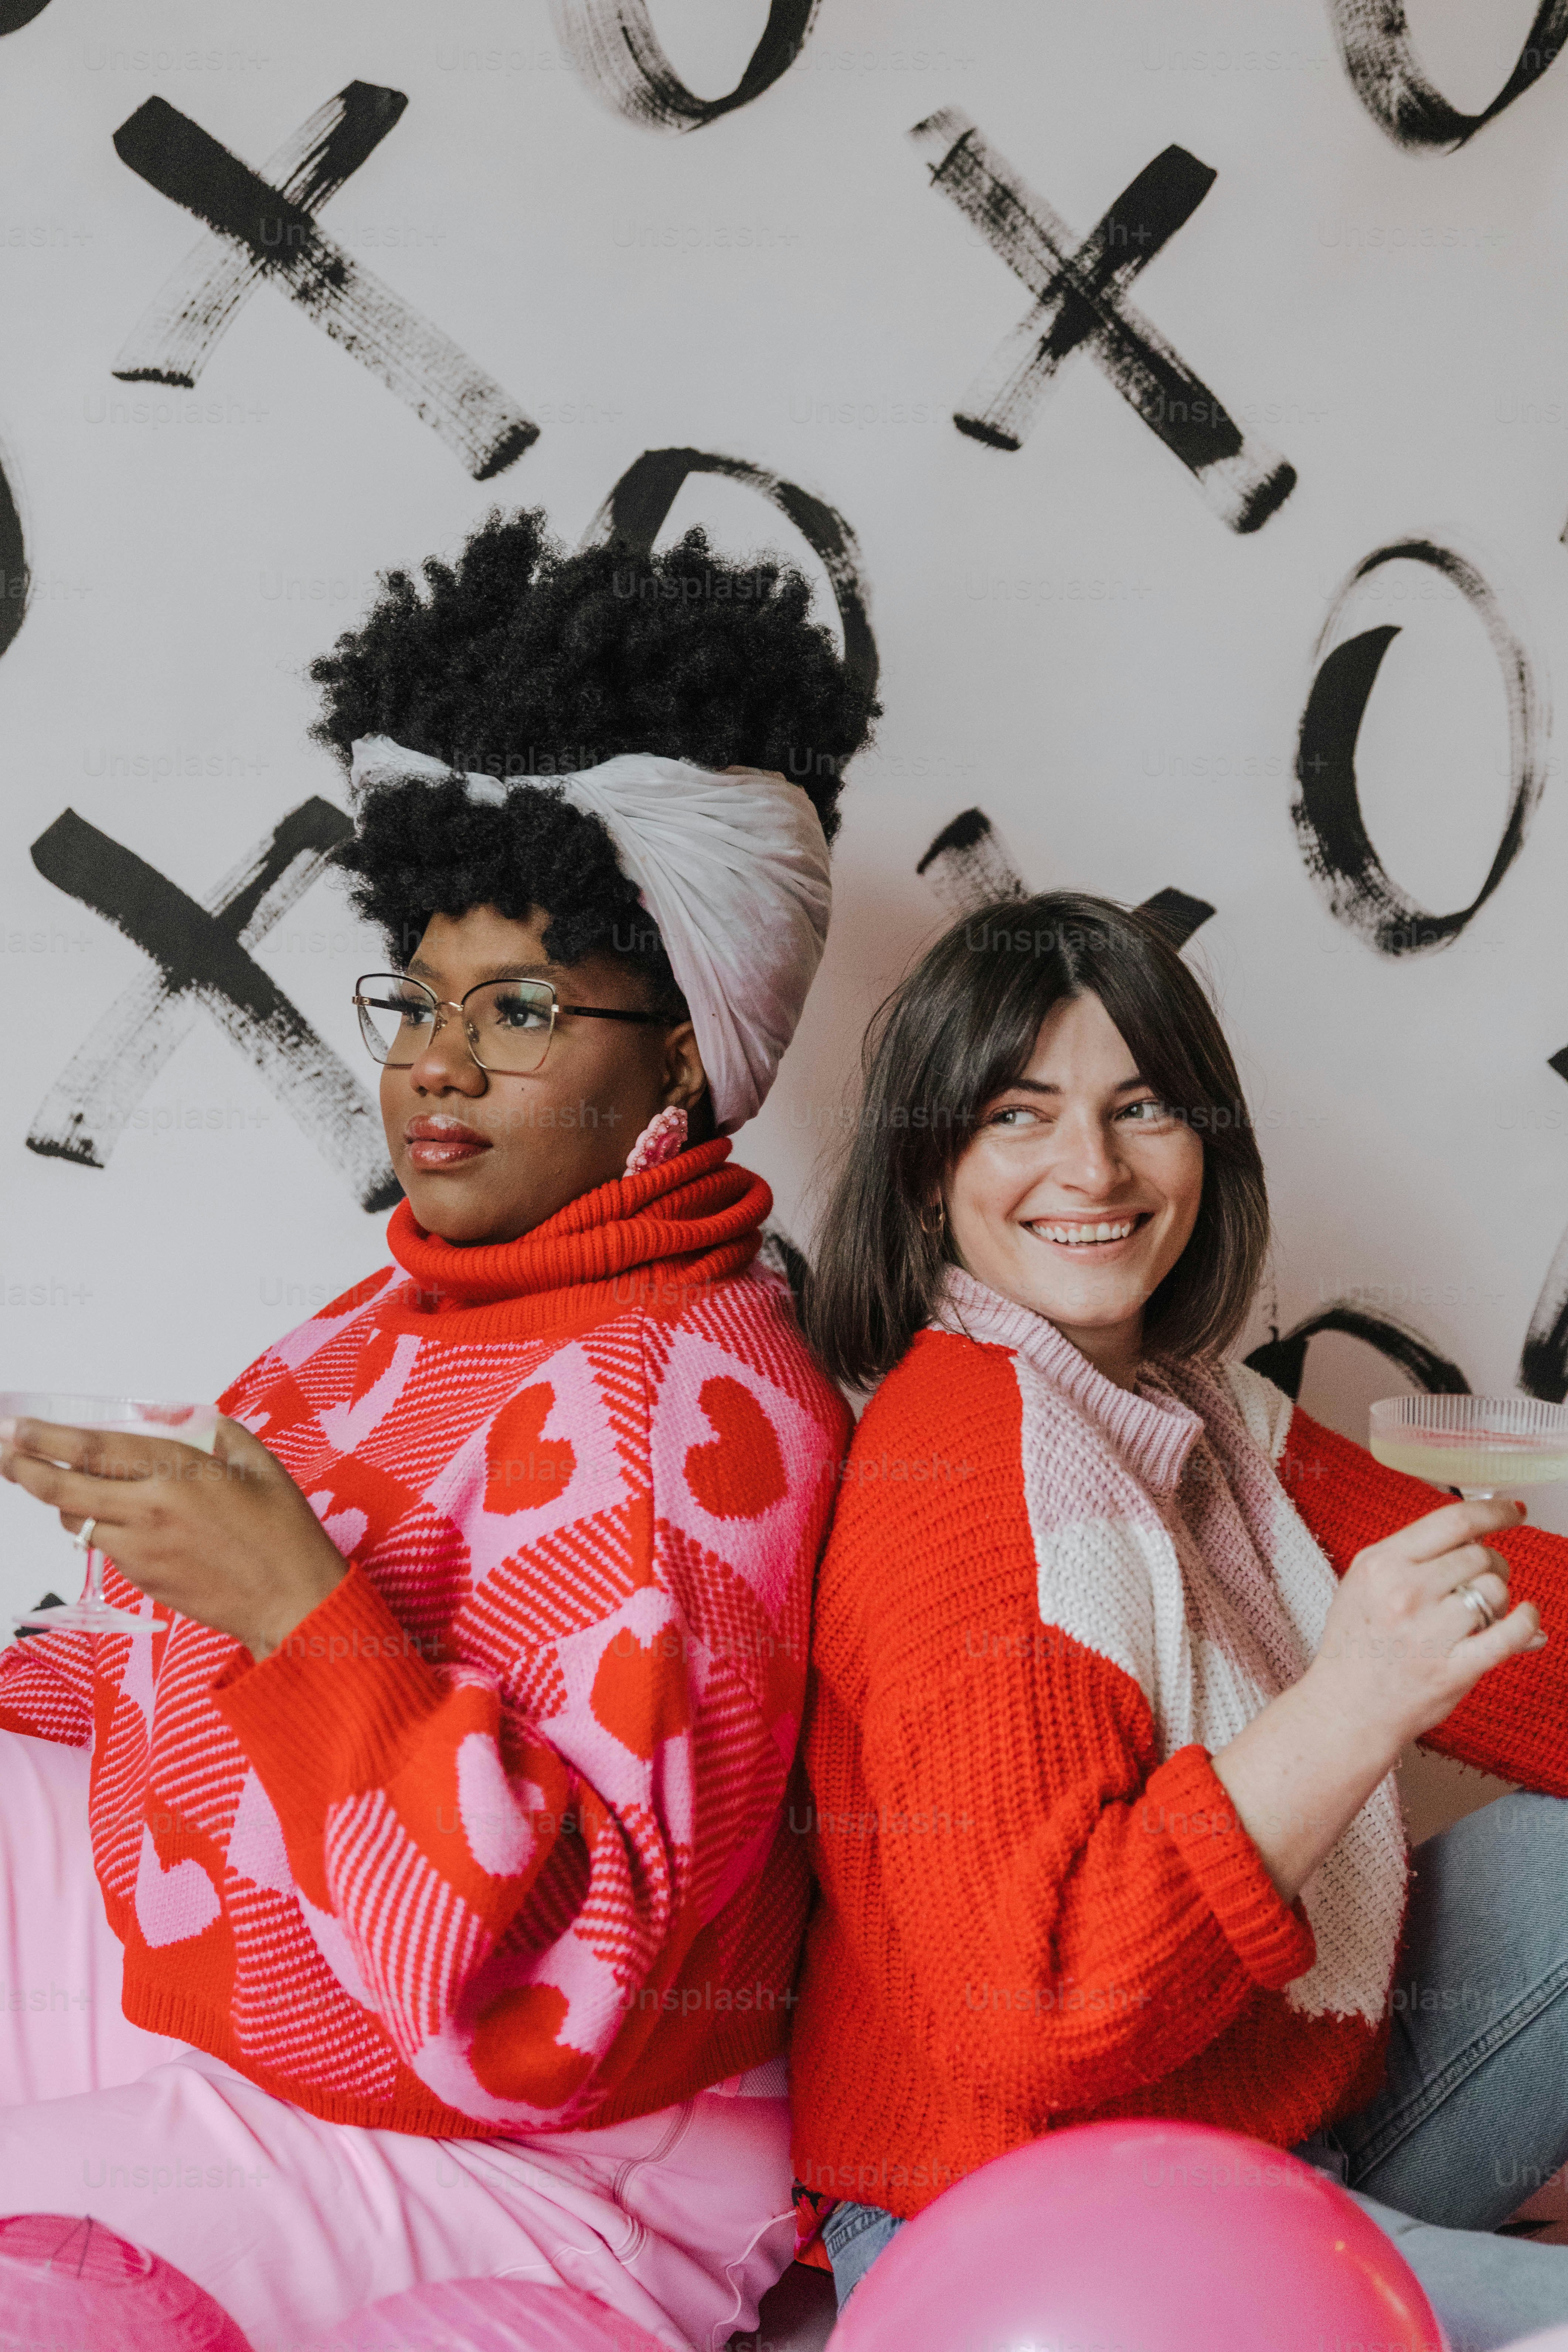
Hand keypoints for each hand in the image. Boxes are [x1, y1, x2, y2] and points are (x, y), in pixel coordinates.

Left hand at [0, 1414, 347, 1658]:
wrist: (291, 1601)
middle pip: (65, 1491)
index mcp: (178, 1476)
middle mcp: (150, 1513)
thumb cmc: (284, 1532)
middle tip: (3, 1454)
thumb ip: (221, 1434)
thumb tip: (192, 1421)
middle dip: (25, 1469)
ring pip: (78, 1523)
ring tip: (65, 1485)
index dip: (48, 1439)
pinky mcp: (143, 1581)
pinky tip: (125, 1521)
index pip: (94, 1452)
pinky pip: (108, 1548)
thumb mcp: (261, 1466)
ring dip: (65, 1503)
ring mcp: (141, 1552)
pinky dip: (104, 1529)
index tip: (17, 1428)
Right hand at [1211, 1495, 1543, 1905]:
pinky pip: (1509, 1634)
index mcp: (1380, 1564)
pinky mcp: (1452, 1669)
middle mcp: (1403, 1592)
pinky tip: (1527, 1617)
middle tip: (1485, 1579)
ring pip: (1495, 1590)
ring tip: (1480, 1613)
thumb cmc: (1356, 1645)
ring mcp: (1428, 1632)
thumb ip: (1415, 1557)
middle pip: (1479, 1555)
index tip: (1513, 1511)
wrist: (1345, 1708)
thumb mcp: (1364, 1583)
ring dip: (1499, 1598)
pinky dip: (1527, 1621)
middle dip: (1493, 1563)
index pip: (1452, 1521)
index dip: (1493, 1511)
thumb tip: (1483, 1535)